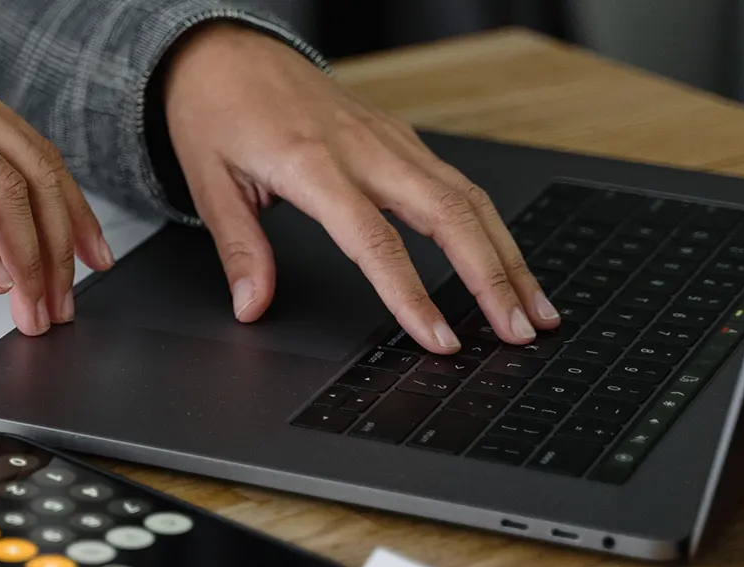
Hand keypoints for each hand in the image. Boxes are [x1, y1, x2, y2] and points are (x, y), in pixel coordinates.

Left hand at [161, 23, 558, 352]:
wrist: (227, 50)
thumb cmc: (216, 111)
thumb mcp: (209, 183)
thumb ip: (239, 249)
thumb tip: (252, 306)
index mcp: (313, 164)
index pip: (374, 242)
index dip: (411, 295)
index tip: (438, 340)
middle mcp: (364, 148)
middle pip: (449, 216)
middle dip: (492, 279)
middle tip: (518, 332)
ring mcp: (390, 140)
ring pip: (468, 198)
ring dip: (508, 256)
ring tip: (535, 309)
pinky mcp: (400, 137)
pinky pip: (458, 184)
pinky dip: (491, 227)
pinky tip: (507, 261)